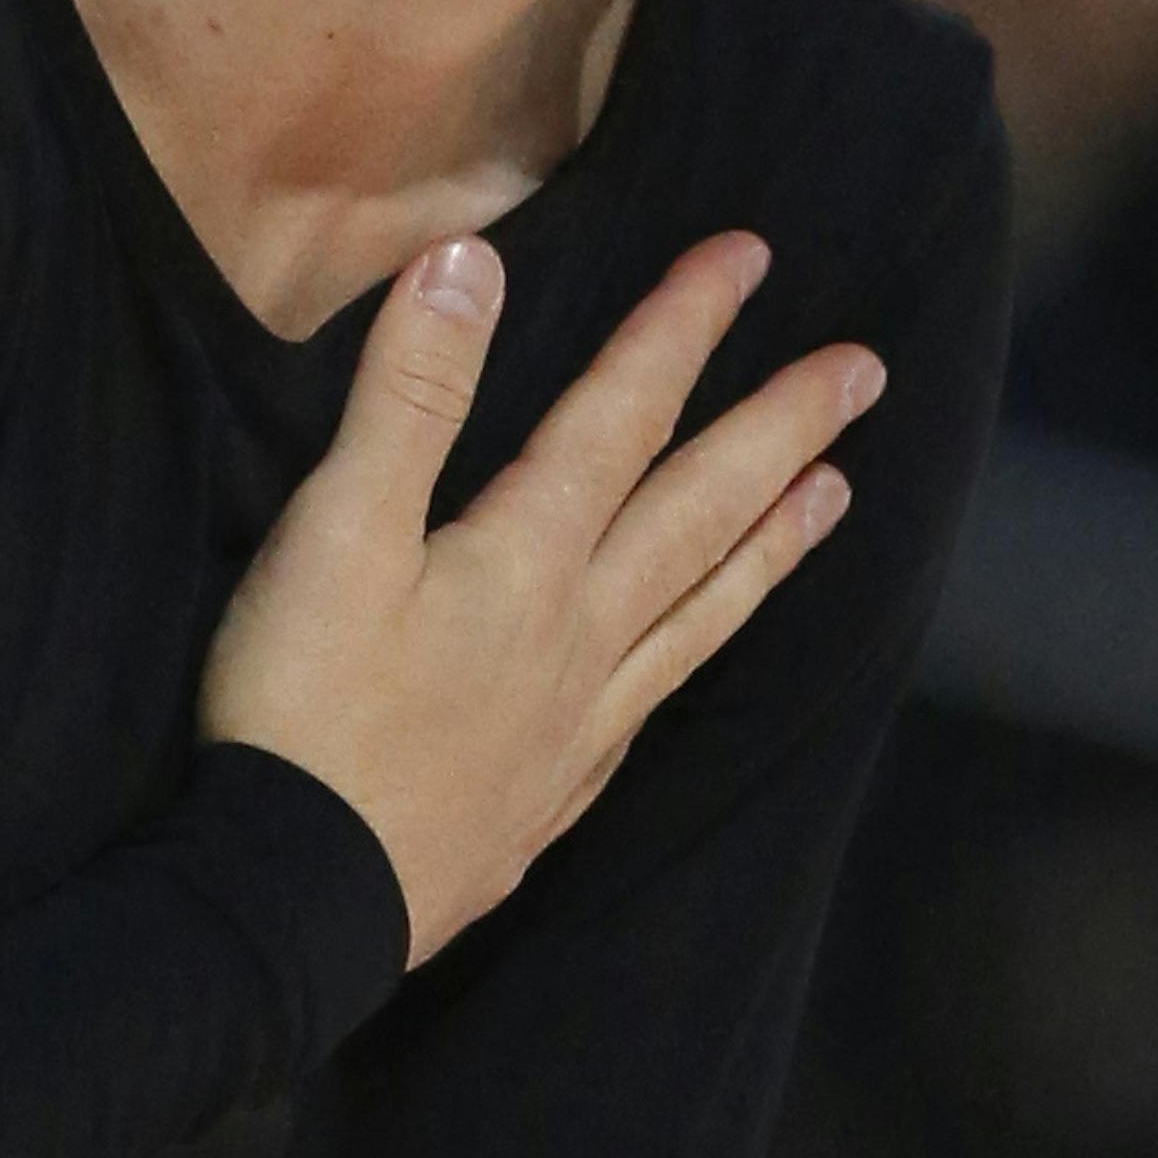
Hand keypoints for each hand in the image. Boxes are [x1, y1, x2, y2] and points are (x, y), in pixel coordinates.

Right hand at [195, 229, 881, 968]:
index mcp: (528, 558)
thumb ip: (408, 396)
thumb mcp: (337, 532)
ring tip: (838, 494)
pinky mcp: (550, 793)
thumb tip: (470, 259)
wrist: (293, 902)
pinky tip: (699, 652)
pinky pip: (657, 700)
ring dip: (771, 542)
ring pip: (702, 609)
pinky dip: (700, 653)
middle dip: (779, 429)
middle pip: (700, 510)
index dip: (684, 327)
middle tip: (864, 372)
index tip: (751, 255)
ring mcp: (576, 722)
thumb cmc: (301, 705)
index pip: (624, 415)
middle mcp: (579, 634)